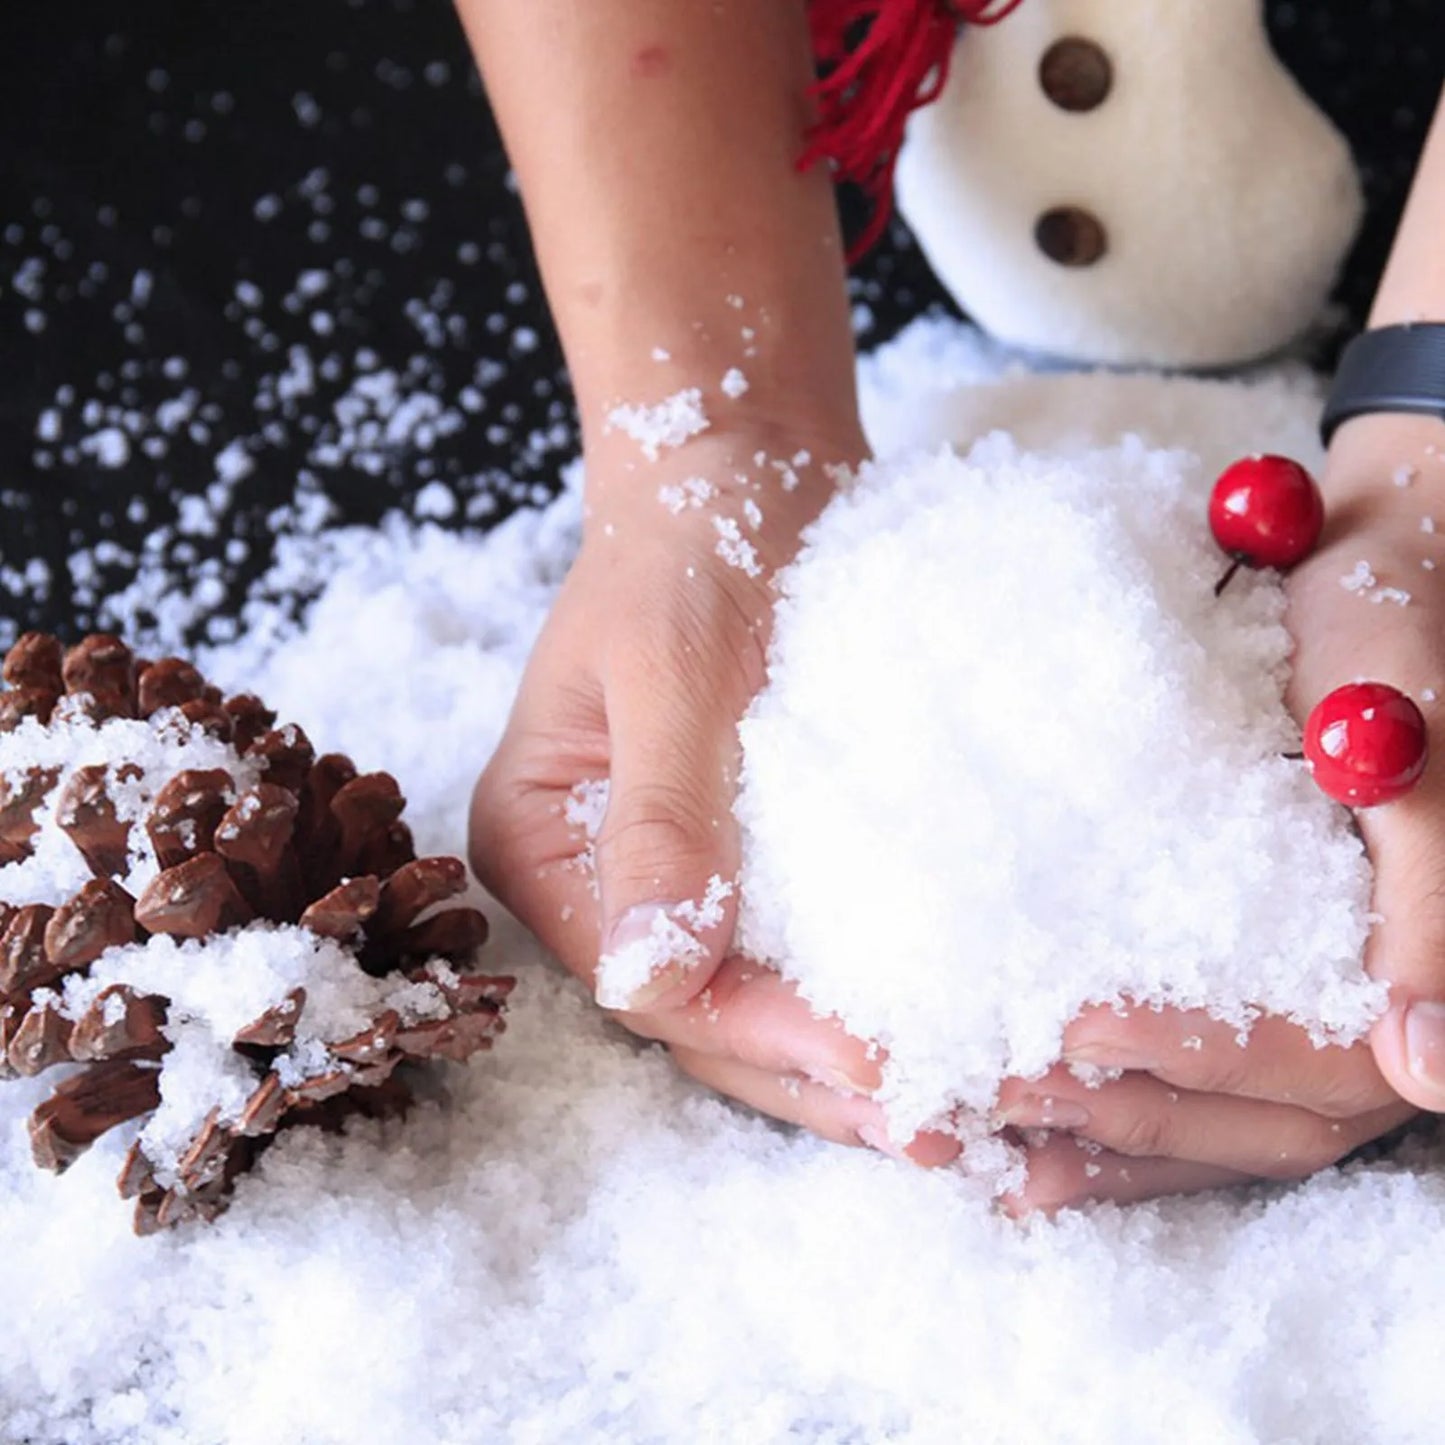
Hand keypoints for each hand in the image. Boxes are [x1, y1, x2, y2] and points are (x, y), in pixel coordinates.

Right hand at [470, 425, 960, 1164]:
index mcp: (541, 845)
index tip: (882, 1070)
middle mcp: (595, 879)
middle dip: (816, 1075)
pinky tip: (940, 1023)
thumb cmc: (696, 546)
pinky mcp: (739, 852)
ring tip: (960, 1103)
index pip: (651, 982)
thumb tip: (655, 978)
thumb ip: (662, 818)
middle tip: (942, 1125)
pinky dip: (859, 991)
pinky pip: (793, 945)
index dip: (764, 1036)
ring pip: (751, 998)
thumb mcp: (672, 670)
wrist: (744, 465)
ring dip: (843, 1057)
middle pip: (701, 1014)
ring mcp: (668, 872)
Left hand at [996, 416, 1444, 1215]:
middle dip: (1128, 1116)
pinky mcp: (1262, 959)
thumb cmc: (1400, 631)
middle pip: (1263, 1117)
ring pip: (1228, 1112)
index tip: (1074, 1031)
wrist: (1376, 562)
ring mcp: (1318, 987)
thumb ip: (1432, 898)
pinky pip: (1197, 1055)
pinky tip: (1033, 1104)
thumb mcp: (1416, 749)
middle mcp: (1384, 1000)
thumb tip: (1426, 1073)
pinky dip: (1121, 1086)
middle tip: (998, 1099)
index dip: (1199, 1057)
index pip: (1320, 1062)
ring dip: (1114, 1135)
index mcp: (1429, 962)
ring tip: (991, 1141)